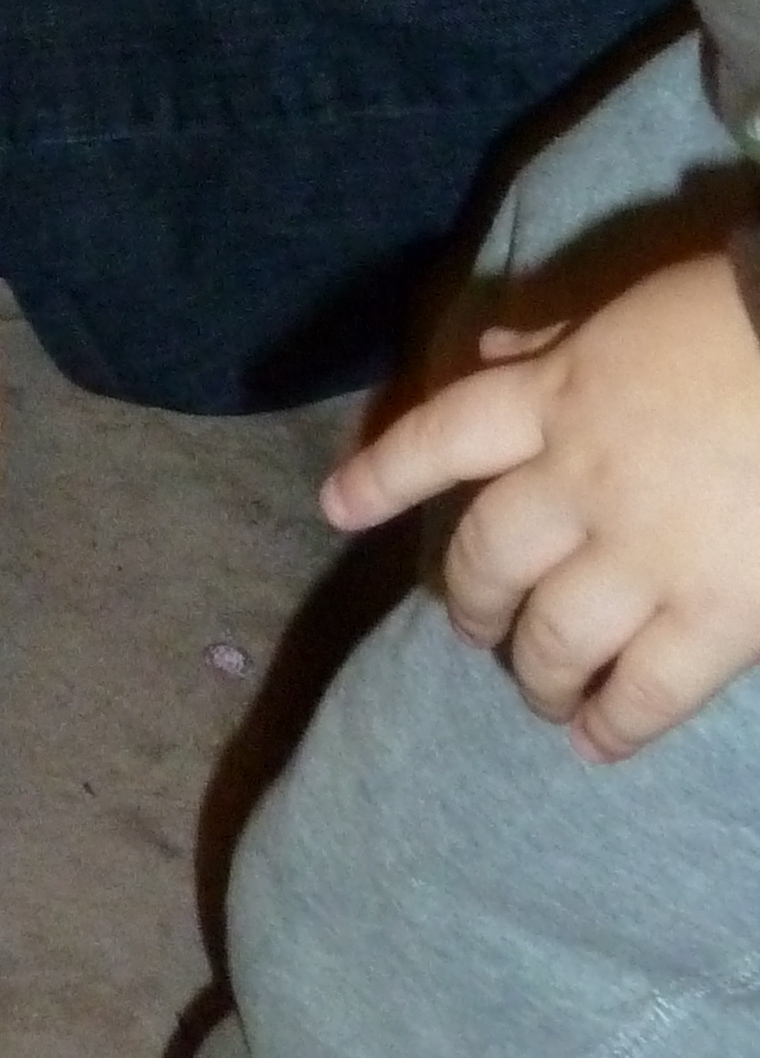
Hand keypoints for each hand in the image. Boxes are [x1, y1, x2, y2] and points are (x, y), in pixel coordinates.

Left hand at [323, 249, 759, 757]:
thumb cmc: (734, 316)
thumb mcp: (626, 313)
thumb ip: (555, 340)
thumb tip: (493, 350)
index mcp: (554, 395)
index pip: (441, 437)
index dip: (384, 474)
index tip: (337, 508)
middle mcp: (576, 480)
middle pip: (489, 553)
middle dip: (470, 598)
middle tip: (469, 626)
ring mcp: (642, 555)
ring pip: (554, 633)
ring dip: (535, 672)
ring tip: (537, 693)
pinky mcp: (715, 616)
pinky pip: (647, 688)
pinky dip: (614, 723)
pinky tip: (596, 743)